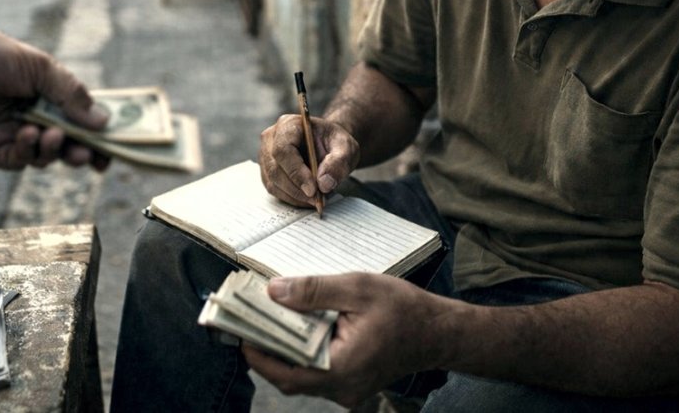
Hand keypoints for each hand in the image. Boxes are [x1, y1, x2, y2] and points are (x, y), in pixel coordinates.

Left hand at [0, 20, 109, 169]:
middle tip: (89, 155)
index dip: (98, 138)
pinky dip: (27, 150)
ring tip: (52, 135)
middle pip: (66, 146)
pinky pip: (17, 160)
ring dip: (54, 150)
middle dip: (81, 153)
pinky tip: (26, 134)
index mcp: (48, 98)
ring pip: (44, 157)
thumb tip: (103, 122)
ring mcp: (12, 135)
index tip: (112, 148)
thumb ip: (71, 95)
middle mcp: (33, 119)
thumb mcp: (41, 68)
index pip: (81, 123)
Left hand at [243, 273, 453, 407]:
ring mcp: (347, 390)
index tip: (238, 329)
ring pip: (302, 376)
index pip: (286, 372)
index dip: (257, 353)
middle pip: (289, 377)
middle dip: (265, 350)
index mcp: (343, 368)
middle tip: (247, 321)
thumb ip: (313, 290)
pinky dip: (302, 353)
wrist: (439, 332)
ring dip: (283, 351)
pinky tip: (295, 328)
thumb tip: (273, 291)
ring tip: (267, 320)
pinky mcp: (351, 384)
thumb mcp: (357, 288)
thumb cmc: (404, 309)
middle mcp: (343, 388)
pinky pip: (317, 373)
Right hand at [258, 113, 358, 206]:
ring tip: (316, 199)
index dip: (296, 172)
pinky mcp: (267, 171)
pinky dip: (291, 198)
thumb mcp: (346, 148)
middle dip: (297, 189)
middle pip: (275, 169)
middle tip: (318, 200)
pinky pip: (274, 189)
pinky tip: (307, 198)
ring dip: (295, 196)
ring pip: (273, 182)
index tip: (313, 190)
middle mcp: (271, 138)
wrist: (328, 146)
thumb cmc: (334, 143)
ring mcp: (266, 155)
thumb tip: (324, 183)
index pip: (283, 149)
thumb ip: (339, 163)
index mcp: (288, 125)